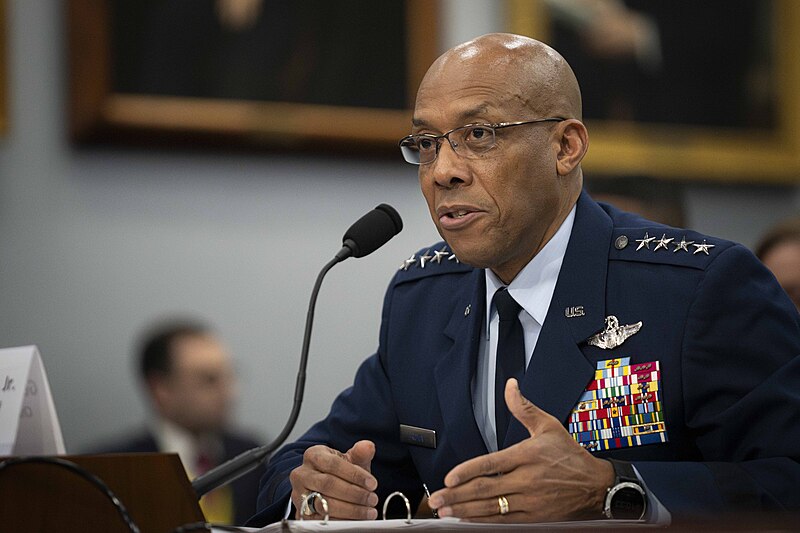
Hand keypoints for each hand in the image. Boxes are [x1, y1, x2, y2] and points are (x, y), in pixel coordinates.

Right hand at [289, 440, 378, 519]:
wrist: (325, 487)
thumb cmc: (339, 472)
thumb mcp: (350, 460)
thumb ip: (360, 453)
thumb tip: (368, 446)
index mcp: (313, 455)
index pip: (333, 464)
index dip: (354, 475)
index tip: (372, 483)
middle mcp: (302, 474)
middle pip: (328, 484)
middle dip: (354, 493)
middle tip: (372, 499)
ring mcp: (299, 494)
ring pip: (323, 504)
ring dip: (349, 509)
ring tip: (368, 510)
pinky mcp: (302, 513)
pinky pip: (320, 519)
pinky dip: (340, 521)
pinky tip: (355, 519)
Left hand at [428, 379, 613, 521]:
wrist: (597, 485)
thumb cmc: (571, 455)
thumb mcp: (548, 426)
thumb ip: (523, 408)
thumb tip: (510, 386)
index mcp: (527, 456)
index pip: (491, 464)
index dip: (467, 471)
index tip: (449, 477)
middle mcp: (527, 480)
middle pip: (486, 489)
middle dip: (457, 495)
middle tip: (436, 499)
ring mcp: (530, 501)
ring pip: (492, 508)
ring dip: (465, 510)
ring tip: (445, 511)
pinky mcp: (535, 517)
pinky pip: (505, 521)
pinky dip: (484, 522)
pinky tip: (468, 519)